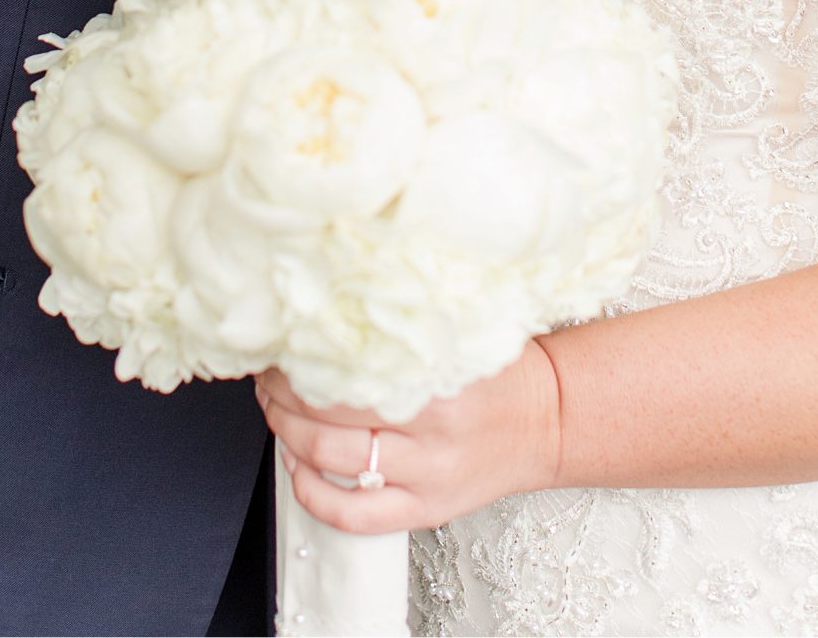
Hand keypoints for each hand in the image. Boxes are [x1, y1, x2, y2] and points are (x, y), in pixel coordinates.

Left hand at [255, 341, 561, 535]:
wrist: (550, 419)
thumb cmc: (501, 371)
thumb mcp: (462, 335)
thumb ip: (408, 326)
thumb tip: (338, 301)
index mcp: (437, 378)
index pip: (347, 367)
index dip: (300, 356)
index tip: (280, 340)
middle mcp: (430, 432)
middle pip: (328, 414)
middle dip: (283, 393)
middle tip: (267, 373)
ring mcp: (426, 476)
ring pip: (331, 460)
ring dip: (287, 434)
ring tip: (274, 410)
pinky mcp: (426, 511)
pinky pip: (354, 516)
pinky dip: (312, 495)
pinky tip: (296, 469)